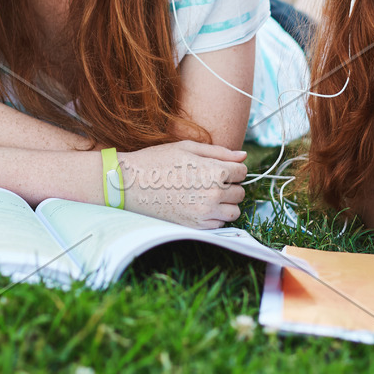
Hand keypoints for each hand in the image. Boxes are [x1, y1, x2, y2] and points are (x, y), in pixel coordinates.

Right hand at [117, 140, 247, 228]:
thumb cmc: (158, 160)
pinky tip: (199, 205)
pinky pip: (219, 224)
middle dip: (230, 185)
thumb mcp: (188, 147)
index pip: (242, 172)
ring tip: (207, 194)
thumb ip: (220, 152)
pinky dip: (215, 217)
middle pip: (240, 192)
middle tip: (210, 180)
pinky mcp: (195, 226)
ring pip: (234, 212)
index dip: (232, 168)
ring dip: (226, 203)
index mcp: (215, 171)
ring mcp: (205, 212)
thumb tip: (243, 156)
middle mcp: (214, 194)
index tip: (219, 167)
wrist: (130, 184)